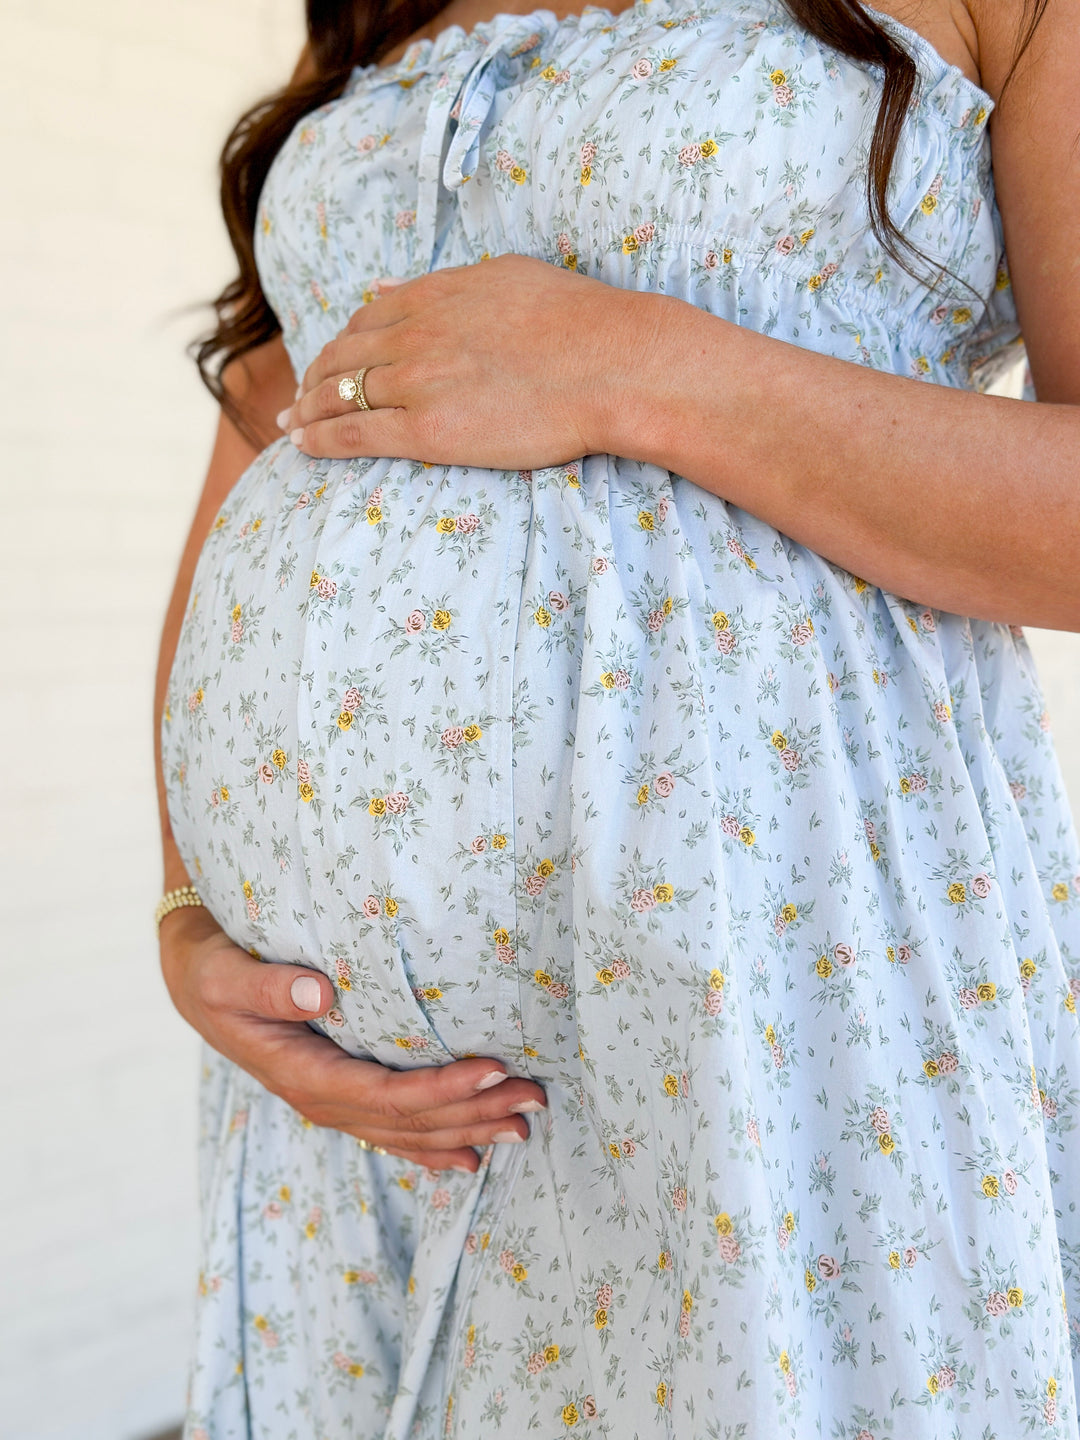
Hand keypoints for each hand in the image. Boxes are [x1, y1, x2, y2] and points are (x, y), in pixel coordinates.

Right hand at [159, 905, 545, 1171]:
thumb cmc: (213, 970)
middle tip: (534, 1099)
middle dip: (474, 1113)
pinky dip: (433, 1144)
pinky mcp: (339, 1092)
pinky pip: (391, 1130)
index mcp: (302, 1075)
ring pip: (408, 1131)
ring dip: (467, 1129)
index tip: (493, 1069)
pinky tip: (469, 1156)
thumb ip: (269, 987)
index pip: (386, 1095)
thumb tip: (320, 993)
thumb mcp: (226, 976)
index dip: (442, 1088)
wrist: (193, 981)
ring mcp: (332, 1103)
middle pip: (410, 1121)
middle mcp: (322, 1100)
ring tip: (522, 1124)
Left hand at [275, 253, 644, 467]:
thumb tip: (389, 286)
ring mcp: (418, 382)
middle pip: (343, 354)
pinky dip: (319, 438)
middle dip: (314, 375)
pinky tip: (301, 444)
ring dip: (307, 407)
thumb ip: (446, 285)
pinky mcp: (428, 431)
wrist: (615, 366)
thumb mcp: (508, 277)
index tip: (333, 356)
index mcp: (439, 294)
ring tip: (291, 421)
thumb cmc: (584, 323)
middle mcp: (417, 333)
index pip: (369, 317)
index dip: (344, 340)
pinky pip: (354, 434)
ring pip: (338, 393)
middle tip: (298, 394)